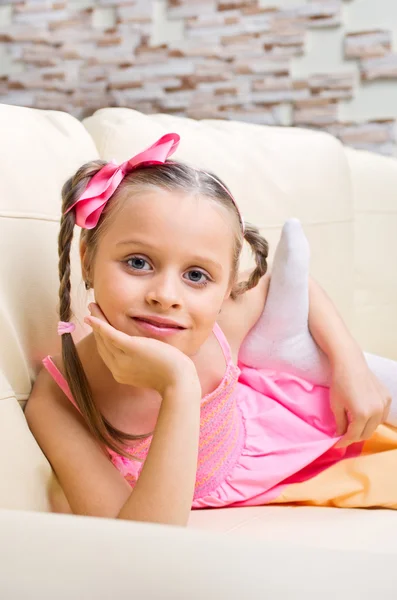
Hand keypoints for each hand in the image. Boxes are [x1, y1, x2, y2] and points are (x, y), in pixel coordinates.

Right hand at [84, 303, 198, 395]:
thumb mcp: (149, 370)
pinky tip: (93, 316)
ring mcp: (123, 360)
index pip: (107, 353)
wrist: (178, 381)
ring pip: (104, 337)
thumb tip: (140, 354)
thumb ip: (138, 363)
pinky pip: (111, 335)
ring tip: (92, 306)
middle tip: (90, 312)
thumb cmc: (170, 374)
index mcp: (120, 374)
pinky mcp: (131, 348)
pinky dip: (100, 325)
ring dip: (96, 320)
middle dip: (95, 327)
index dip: (100, 338)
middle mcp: (117, 368)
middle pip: (102, 344)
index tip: (97, 326)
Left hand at [330, 358, 390, 447]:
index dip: (343, 442)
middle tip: (344, 435)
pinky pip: (381, 415)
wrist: (350, 363)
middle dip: (354, 437)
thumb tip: (340, 435)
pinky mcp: (387, 398)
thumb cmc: (339, 383)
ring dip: (364, 429)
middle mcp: (376, 411)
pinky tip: (364, 416)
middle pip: (366, 434)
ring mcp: (384, 404)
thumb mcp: (336, 405)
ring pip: (375, 426)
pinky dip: (373, 419)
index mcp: (361, 414)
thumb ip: (340, 424)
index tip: (336, 444)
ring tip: (353, 426)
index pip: (353, 436)